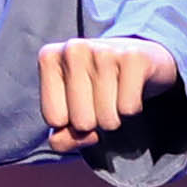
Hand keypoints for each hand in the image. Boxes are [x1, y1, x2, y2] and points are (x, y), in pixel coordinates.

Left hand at [37, 36, 178, 153]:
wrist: (137, 59)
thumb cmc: (95, 90)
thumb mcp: (70, 112)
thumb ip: (61, 138)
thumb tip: (76, 138)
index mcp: (48, 58)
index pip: (54, 120)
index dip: (70, 123)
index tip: (80, 102)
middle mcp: (73, 48)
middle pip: (81, 122)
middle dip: (95, 121)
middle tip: (101, 98)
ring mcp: (104, 50)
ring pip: (107, 118)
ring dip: (114, 117)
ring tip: (115, 94)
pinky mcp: (134, 57)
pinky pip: (128, 109)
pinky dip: (132, 109)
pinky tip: (130, 89)